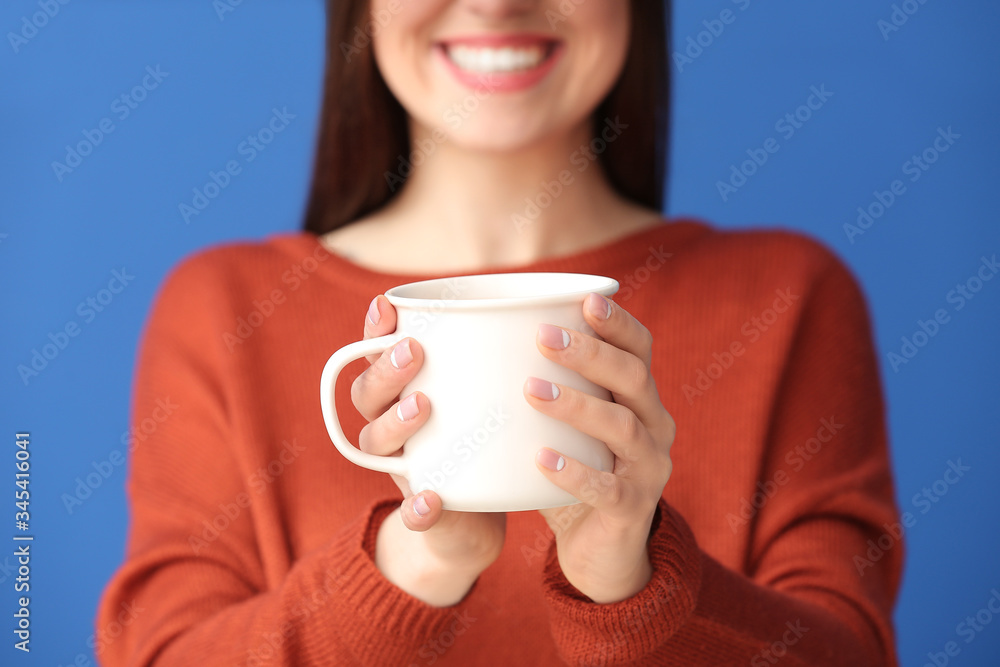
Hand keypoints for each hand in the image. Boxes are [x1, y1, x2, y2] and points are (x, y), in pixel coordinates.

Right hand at [354, 296, 505, 606]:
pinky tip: (431, 499)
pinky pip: (411, 513)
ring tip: (421, 407)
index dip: (373, 331)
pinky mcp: (423, 512)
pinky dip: (417, 508)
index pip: (373, 354)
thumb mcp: (486, 393)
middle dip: (386, 370)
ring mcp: (401, 469)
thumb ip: (499, 356)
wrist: (475, 519)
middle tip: (414, 351)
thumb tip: (554, 304)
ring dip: (393, 425)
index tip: (387, 306)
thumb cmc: (480, 438)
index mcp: (400, 392)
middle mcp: (389, 426)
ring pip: (375, 444)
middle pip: (366, 394)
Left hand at [525, 293, 674, 602]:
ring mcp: (649, 469)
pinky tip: (542, 459)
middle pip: (633, 378)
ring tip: (531, 390)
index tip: (585, 299)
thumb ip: (547, 385)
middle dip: (589, 353)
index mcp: (641, 399)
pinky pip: (608, 487)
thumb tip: (478, 338)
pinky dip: (574, 471)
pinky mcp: (633, 509)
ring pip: (622, 428)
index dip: (617, 322)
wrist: (603, 551)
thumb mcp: (569, 425)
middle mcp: (655, 426)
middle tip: (543, 337)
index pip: (640, 349)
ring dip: (577, 405)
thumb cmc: (577, 470)